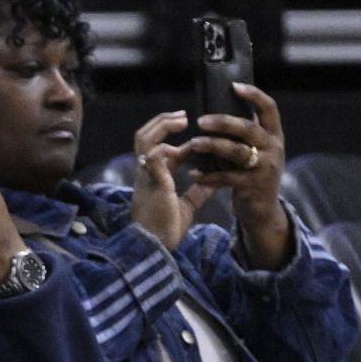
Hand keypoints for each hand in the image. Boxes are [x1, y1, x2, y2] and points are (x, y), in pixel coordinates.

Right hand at [128, 109, 211, 249]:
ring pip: (145, 139)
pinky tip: (186, 143)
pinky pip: (153, 155)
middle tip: (184, 116)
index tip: (197, 139)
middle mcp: (146, 173)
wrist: (155, 245)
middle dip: (163, 123)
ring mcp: (146, 175)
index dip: (177, 143)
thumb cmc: (165, 229)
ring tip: (182, 119)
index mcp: (153, 178)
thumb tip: (215, 181)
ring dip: (162, 126)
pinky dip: (167, 145)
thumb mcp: (187, 206)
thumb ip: (198, 191)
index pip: (159, 151)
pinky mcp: (153, 180)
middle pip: (144, 137)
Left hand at [183, 82, 291, 268]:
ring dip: (212, 146)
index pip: (269, 108)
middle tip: (201, 120)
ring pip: (237, 151)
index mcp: (274, 135)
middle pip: (249, 128)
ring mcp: (265, 168)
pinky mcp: (252, 186)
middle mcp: (273, 148)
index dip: (254, 95)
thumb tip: (220, 113)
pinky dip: (208, 175)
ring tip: (192, 144)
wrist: (262, 211)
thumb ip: (246, 135)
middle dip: (224, 122)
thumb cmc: (253, 175)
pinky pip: (227, 177)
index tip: (234, 86)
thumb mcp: (258, 152)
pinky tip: (194, 174)